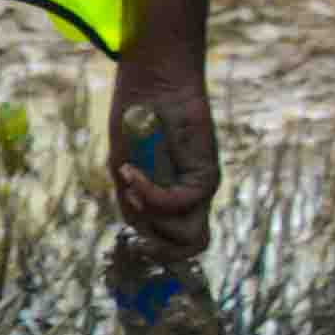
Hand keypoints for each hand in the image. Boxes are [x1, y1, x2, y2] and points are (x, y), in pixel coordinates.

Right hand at [108, 51, 219, 261]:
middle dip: (157, 246)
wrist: (153, 83)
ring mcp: (202, 188)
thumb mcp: (127, 169)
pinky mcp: (207, 174)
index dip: (156, 250)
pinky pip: (180, 202)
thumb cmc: (136, 122)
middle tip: (135, 217)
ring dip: (153, 219)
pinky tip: (133, 172)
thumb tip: (141, 236)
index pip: (175, 243)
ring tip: (133, 190)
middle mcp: (192, 198)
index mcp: (172, 199)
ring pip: (188, 235)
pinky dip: (151, 193)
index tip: (132, 236)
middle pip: (189, 247)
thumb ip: (136, 202)